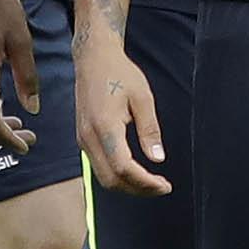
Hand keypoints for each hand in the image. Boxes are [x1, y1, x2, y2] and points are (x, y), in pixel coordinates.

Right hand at [76, 41, 169, 195]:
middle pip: (111, 179)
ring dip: (128, 185)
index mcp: (104, 125)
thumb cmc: (119, 73)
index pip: (123, 167)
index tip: (165, 185)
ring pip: (103, 177)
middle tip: (162, 187)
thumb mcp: (143, 97)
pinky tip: (136, 171)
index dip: (145, 182)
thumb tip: (158, 159)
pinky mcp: (83, 138)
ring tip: (152, 182)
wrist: (93, 59)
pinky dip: (118, 175)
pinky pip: (99, 166)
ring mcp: (83, 138)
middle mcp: (89, 136)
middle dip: (138, 189)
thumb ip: (150, 130)